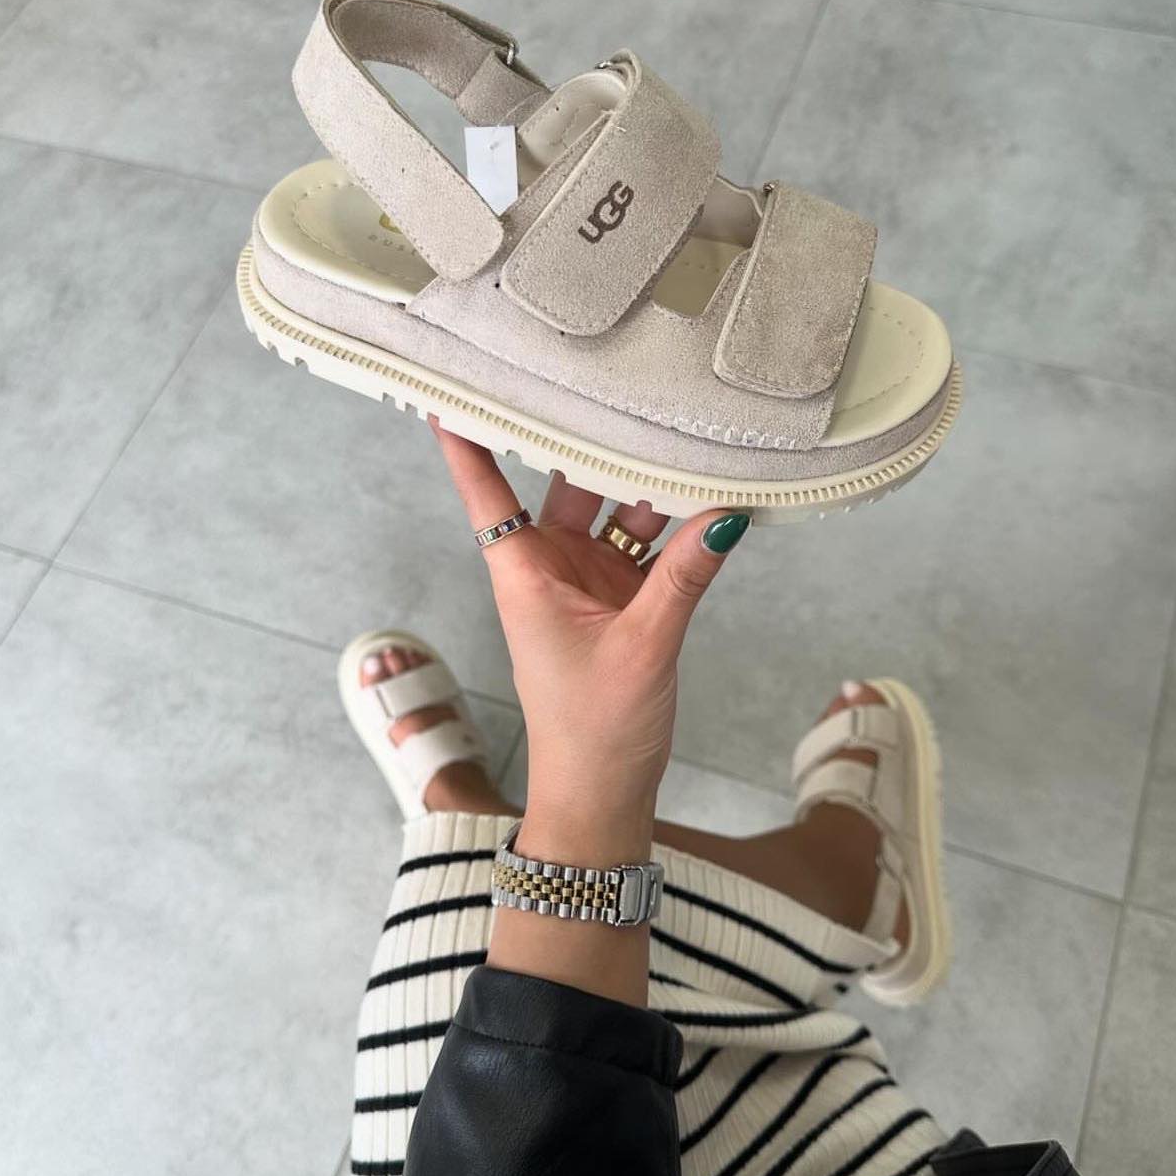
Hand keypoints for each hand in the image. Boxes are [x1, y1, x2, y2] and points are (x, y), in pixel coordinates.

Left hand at [434, 424, 749, 866]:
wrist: (602, 796)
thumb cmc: (594, 733)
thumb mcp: (644, 647)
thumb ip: (685, 578)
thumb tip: (725, 516)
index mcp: (525, 574)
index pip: (486, 489)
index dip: (467, 438)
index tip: (451, 384)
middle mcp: (551, 567)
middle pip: (566, 483)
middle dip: (592, 441)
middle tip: (618, 380)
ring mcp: (588, 581)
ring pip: (616, 510)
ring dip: (647, 483)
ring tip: (683, 432)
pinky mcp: (622, 600)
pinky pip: (648, 546)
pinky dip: (674, 526)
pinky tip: (704, 494)